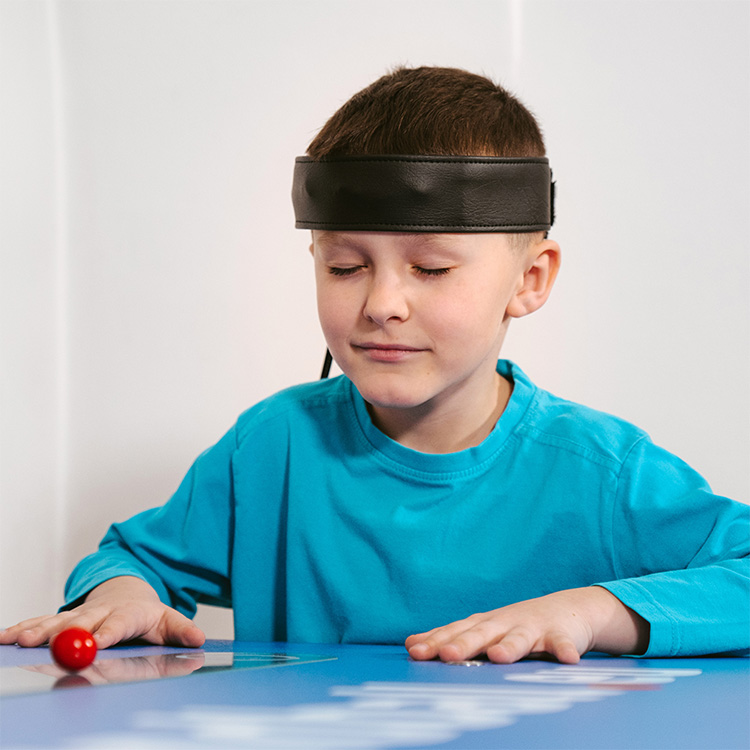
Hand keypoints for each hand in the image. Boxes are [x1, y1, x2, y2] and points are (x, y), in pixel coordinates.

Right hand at [0, 576, 204, 649]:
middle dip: (61, 633)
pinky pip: (41, 622)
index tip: (96, 642)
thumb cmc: (147, 613)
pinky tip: (4, 636)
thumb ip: (181, 630)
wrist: (127, 590)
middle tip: (41, 641)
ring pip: (55, 623)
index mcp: (126, 614)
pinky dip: (22, 627)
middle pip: (79, 624)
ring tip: (17, 640)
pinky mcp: (63, 619)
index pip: (116, 625)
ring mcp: (78, 615)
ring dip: (36, 630)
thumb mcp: (167, 620)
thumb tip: (199, 639)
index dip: (106, 633)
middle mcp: (98, 613)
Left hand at [405, 587, 648, 663]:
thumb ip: (451, 637)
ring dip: (510, 646)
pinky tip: (567, 659)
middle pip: (481, 634)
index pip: (455, 632)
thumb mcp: (483, 630)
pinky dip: (564, 650)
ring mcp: (532, 627)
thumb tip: (411, 644)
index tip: (415, 652)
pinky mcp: (560, 634)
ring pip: (519, 638)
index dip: (436, 642)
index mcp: (483, 624)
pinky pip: (562, 644)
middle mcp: (503, 623)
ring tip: (499, 656)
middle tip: (447, 655)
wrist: (565, 609)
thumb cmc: (514, 625)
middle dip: (464, 644)